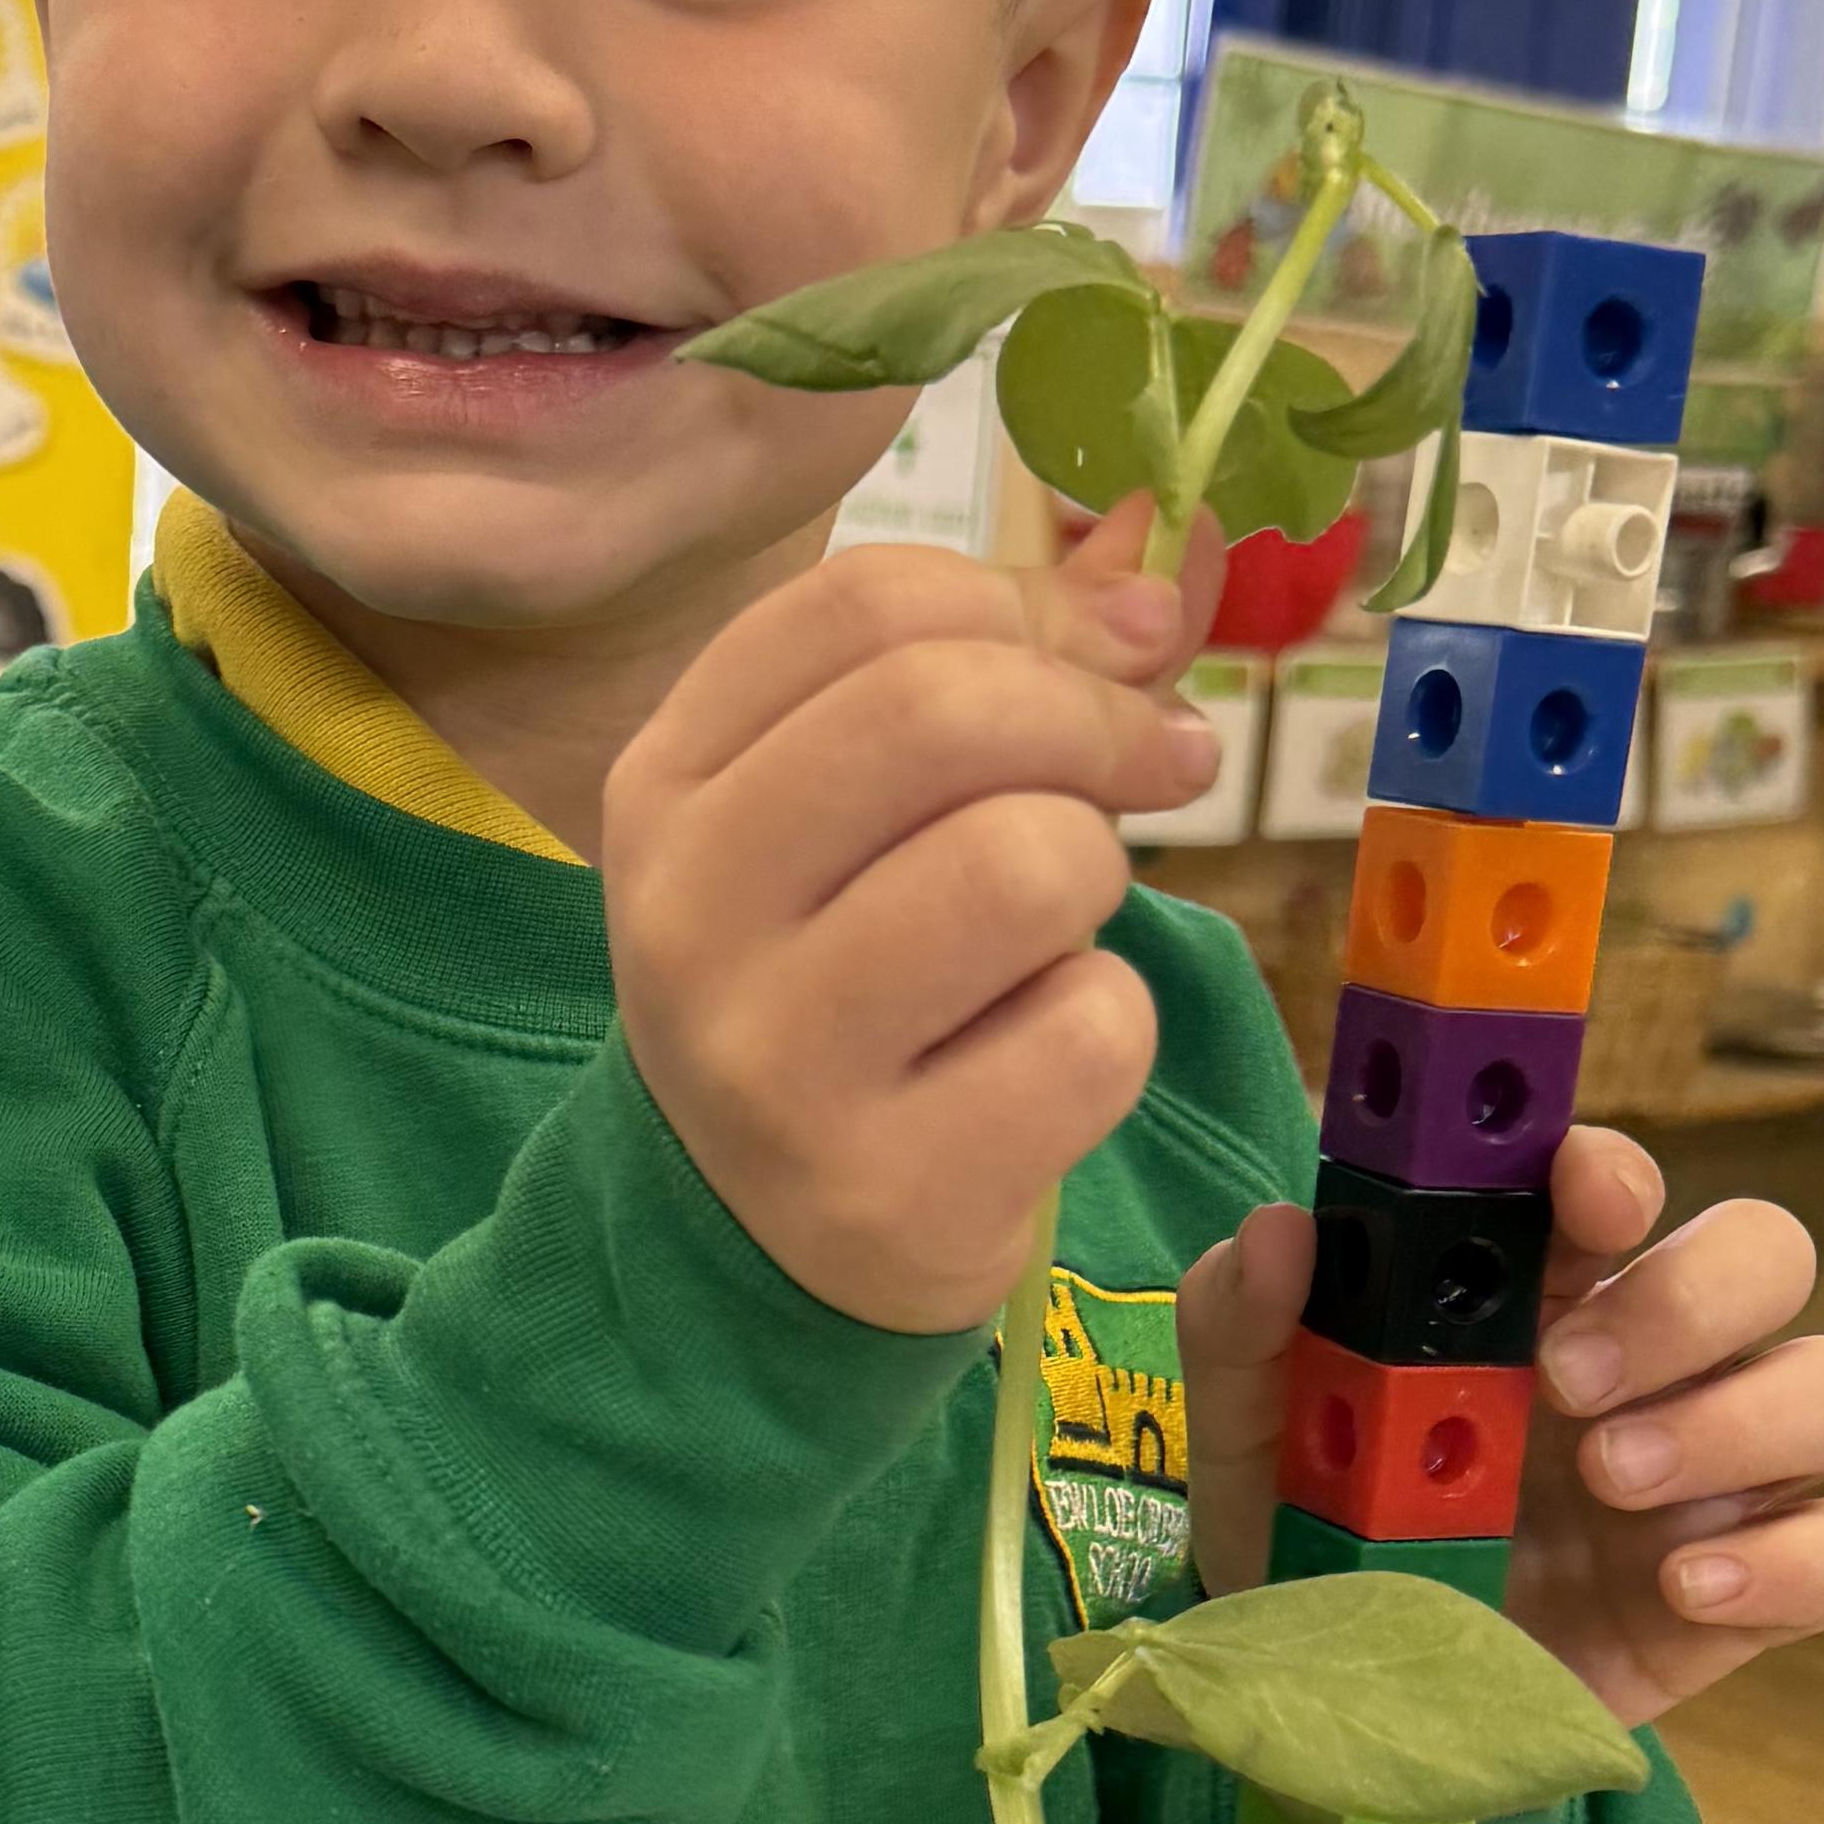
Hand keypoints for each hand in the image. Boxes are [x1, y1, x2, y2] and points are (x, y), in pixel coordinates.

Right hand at [606, 497, 1221, 1331]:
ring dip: (1100, 880)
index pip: (862, 606)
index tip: (1116, 659)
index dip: (1027, 609)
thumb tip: (1157, 577)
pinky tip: (1045, 1059)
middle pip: (937, 711)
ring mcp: (775, 1063)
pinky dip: (1111, 1032)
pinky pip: (1089, 1032)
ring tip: (1065, 931)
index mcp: (666, 782)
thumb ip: (996, 671)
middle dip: (1092, 719)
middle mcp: (690, 915)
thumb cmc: (838, 982)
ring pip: (1027, 865)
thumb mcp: (859, 815)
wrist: (753, 1246)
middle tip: (1157, 765)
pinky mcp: (886, 1188)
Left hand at [1181, 1129, 1823, 1723]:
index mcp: (1537, 1286)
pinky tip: (1683, 1588)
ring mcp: (1711, 1475)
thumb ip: (1242, 1322)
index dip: (1617, 1171)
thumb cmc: (1316, 1528)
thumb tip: (1281, 1231)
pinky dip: (1785, 1561)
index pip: (1618, 1186)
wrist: (1338, 1711)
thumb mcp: (1246, 1430)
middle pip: (1766, 1255)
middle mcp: (1651, 1360)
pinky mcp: (1740, 1595)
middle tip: (1571, 1377)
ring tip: (1612, 1479)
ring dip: (1741, 1418)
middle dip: (1691, 1296)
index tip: (1580, 1197)